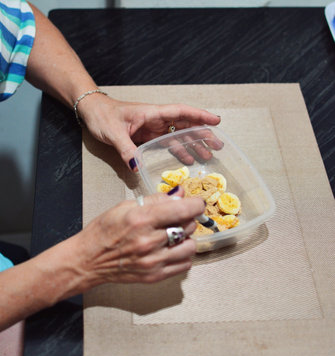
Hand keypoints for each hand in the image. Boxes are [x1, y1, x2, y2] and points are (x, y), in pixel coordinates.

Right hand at [73, 189, 203, 284]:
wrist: (89, 260)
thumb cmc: (104, 231)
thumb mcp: (125, 206)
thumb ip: (155, 200)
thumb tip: (179, 194)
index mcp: (142, 219)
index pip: (183, 210)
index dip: (196, 204)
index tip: (197, 203)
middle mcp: (150, 241)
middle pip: (189, 226)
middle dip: (187, 219)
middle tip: (176, 218)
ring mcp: (153, 261)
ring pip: (191, 247)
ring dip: (186, 239)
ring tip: (174, 236)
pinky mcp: (155, 276)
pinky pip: (185, 265)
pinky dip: (182, 255)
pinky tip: (170, 250)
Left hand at [77, 94, 220, 169]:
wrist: (91, 112)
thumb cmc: (102, 115)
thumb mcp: (113, 132)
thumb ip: (126, 149)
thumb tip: (137, 167)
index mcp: (152, 113)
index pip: (181, 112)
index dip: (199, 116)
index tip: (215, 121)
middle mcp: (156, 120)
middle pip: (185, 125)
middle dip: (202, 133)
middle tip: (218, 145)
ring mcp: (153, 129)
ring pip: (179, 135)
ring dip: (193, 144)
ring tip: (208, 155)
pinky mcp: (147, 137)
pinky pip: (167, 144)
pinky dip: (179, 151)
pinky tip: (188, 160)